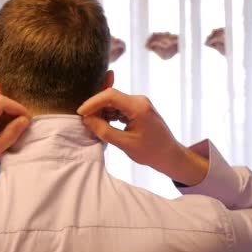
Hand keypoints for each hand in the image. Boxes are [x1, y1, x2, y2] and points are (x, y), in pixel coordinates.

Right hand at [77, 88, 207, 185]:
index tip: (81, 113)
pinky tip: (103, 124)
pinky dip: (109, 114)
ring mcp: (139, 103)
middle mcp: (139, 100)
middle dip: (96, 108)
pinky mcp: (138, 108)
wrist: (170, 155)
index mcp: (138, 106)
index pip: (110, 96)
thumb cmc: (151, 152)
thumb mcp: (125, 144)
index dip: (93, 102)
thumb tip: (87, 120)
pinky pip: (119, 107)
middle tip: (85, 122)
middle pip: (111, 97)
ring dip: (102, 112)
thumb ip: (104, 131)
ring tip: (94, 125)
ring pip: (113, 102)